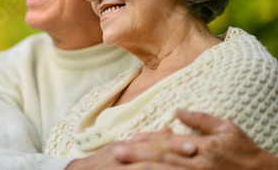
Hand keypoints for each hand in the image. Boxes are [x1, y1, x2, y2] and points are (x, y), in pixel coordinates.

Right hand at [66, 129, 195, 169]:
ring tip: (183, 167)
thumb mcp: (119, 149)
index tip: (194, 146)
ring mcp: (116, 167)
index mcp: (123, 147)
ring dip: (165, 167)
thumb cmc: (99, 164)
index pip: (150, 143)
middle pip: (149, 153)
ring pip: (144, 167)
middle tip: (193, 152)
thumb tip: (169, 128)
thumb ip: (144, 141)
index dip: (172, 144)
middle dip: (172, 153)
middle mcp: (119, 154)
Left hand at [131, 109, 277, 169]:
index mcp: (203, 147)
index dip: (149, 140)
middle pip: (162, 159)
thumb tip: (178, 110)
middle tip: (117, 153)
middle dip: (138, 156)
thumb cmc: (243, 150)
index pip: (170, 142)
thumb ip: (201, 120)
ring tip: (124, 167)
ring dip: (143, 169)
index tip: (131, 137)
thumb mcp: (227, 128)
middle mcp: (197, 164)